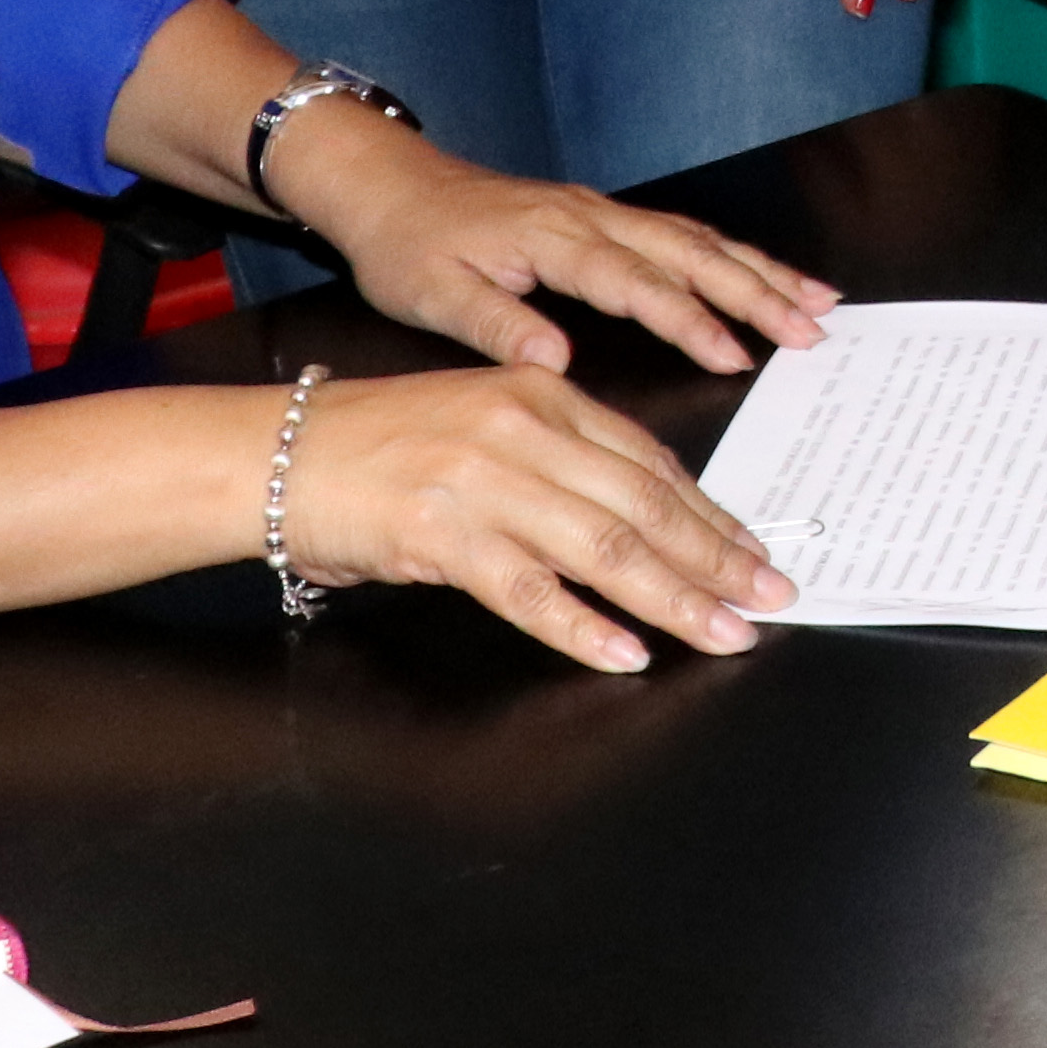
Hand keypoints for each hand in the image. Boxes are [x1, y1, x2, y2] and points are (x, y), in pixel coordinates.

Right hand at [289, 363, 796, 673]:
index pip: (649, 460)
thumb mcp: (482, 422)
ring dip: (675, 597)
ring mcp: (484, 481)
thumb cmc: (377, 445)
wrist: (275, 453)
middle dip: (717, 557)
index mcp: (541, 393)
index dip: (710, 512)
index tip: (755, 551)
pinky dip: (584, 627)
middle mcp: (523, 428)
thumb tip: (639, 516)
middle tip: (770, 598)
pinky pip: (530, 591)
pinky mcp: (442, 534)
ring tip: (724, 631)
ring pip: (605, 547)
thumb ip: (558, 457)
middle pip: (645, 503)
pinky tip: (627, 654)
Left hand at [305, 144, 837, 374]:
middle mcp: (591, 217)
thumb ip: (498, 325)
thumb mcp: (433, 292)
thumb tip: (557, 364)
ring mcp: (602, 212)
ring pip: (698, 239)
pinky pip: (682, 234)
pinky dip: (731, 256)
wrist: (387, 184)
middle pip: (691, 252)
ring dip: (760, 270)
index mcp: (554, 237)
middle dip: (758, 290)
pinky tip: (763, 277)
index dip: (691, 320)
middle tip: (815, 327)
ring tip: (820, 301)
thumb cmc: (407, 242)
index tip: (738, 356)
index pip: (637, 283)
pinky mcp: (602, 218)